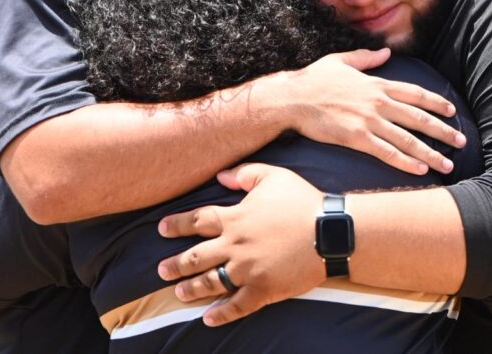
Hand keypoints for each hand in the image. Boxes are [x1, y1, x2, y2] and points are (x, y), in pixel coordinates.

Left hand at [158, 164, 325, 326]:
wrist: (329, 232)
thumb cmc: (302, 201)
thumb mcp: (273, 176)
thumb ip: (244, 173)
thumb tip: (220, 177)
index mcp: (235, 218)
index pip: (197, 221)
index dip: (177, 224)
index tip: (162, 229)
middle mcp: (235, 246)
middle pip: (196, 256)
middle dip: (175, 264)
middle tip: (161, 270)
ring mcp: (248, 270)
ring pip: (210, 282)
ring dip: (192, 288)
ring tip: (179, 292)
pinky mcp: (263, 290)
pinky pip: (236, 306)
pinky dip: (220, 314)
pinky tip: (208, 317)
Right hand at [272, 48, 463, 175]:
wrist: (293, 98)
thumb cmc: (313, 79)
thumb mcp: (341, 61)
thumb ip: (366, 58)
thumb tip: (386, 53)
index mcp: (377, 84)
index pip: (415, 94)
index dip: (436, 103)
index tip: (452, 111)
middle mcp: (378, 102)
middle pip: (419, 118)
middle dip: (443, 131)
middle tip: (461, 142)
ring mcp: (369, 121)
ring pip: (407, 139)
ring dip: (430, 153)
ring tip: (447, 164)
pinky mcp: (356, 138)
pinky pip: (386, 152)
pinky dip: (405, 161)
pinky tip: (420, 170)